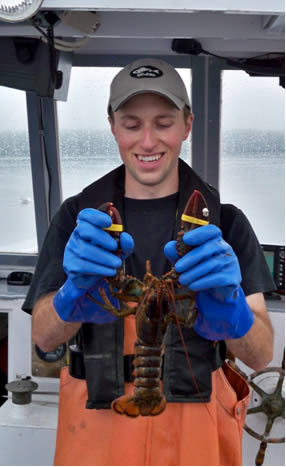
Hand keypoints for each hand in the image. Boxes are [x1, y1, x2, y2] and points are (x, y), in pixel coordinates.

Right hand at [53, 208, 133, 322]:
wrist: (93, 277)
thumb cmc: (105, 257)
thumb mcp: (119, 249)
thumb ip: (125, 243)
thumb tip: (125, 237)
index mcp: (87, 227)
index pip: (85, 215)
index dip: (96, 216)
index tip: (109, 222)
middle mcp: (76, 236)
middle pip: (84, 229)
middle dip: (101, 237)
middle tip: (114, 246)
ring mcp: (71, 250)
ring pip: (85, 250)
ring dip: (104, 257)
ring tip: (116, 263)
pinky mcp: (71, 265)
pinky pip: (84, 265)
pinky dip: (99, 268)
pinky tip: (109, 271)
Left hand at [164, 224, 253, 339]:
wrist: (214, 291)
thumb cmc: (198, 270)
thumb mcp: (185, 260)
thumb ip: (177, 252)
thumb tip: (169, 246)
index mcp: (214, 239)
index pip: (211, 231)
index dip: (199, 233)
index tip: (185, 239)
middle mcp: (225, 248)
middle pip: (210, 248)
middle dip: (191, 258)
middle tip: (178, 268)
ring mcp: (231, 262)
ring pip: (212, 264)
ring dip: (194, 273)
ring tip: (182, 280)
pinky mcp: (233, 277)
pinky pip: (218, 278)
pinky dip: (203, 282)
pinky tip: (192, 286)